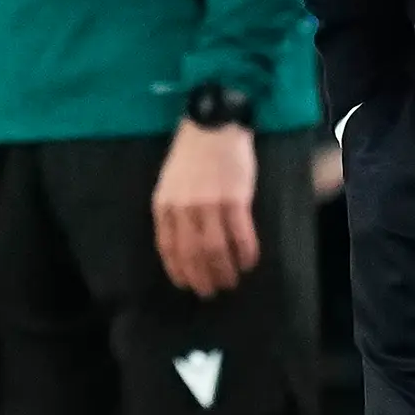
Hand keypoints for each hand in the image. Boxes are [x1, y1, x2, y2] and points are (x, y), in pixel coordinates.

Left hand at [153, 118, 262, 297]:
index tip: (187, 285)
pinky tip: (249, 262)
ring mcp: (210, 204)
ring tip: (232, 280)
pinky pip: (241, 235)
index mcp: (165, 205)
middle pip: (193, 254)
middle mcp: (185, 208)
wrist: (214, 124)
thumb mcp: (170, 182)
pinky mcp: (236, 199)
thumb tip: (182, 244)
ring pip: (217, 249)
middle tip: (213, 290)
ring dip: (225, 270)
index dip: (179, 270)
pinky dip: (246, 253)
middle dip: (203, 277)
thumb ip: (172, 211)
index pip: (169, 248)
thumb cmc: (192, 154)